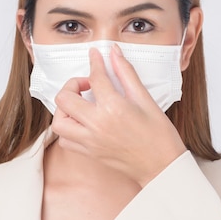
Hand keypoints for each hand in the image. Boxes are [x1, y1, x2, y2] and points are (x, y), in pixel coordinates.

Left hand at [51, 43, 186, 186]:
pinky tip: (82, 122)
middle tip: (87, 85)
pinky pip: (65, 140)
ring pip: (59, 121)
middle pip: (65, 98)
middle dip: (72, 85)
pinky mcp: (89, 153)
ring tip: (79, 104)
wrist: (162, 166)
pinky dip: (68, 128)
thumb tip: (114, 53)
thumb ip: (126, 74)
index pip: (95, 78)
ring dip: (64, 109)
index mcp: (114, 108)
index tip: (95, 56)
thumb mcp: (145, 99)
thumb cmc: (159, 135)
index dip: (95, 62)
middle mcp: (97, 125)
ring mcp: (90, 141)